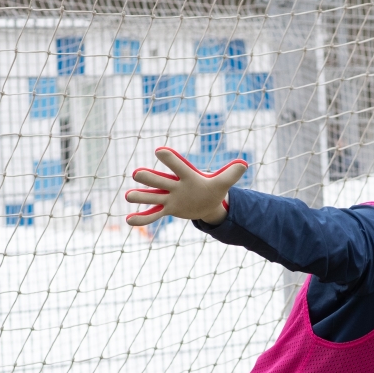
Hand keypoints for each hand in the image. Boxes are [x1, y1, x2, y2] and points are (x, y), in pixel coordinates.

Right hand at [125, 147, 248, 226]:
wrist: (207, 201)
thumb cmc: (213, 189)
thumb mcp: (223, 183)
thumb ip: (231, 174)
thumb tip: (245, 164)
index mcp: (187, 176)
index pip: (177, 166)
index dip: (170, 159)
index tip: (159, 151)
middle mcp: (174, 185)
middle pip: (159, 180)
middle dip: (149, 178)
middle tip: (137, 174)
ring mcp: (169, 197)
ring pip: (152, 197)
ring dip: (140, 196)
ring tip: (129, 196)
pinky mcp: (168, 209)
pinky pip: (153, 214)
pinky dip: (142, 218)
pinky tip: (128, 220)